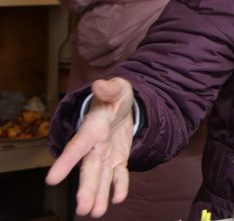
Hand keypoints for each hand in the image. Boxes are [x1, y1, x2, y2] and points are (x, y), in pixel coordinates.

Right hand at [45, 77, 135, 216]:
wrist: (123, 105)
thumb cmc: (115, 96)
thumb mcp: (117, 88)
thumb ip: (109, 89)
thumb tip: (99, 84)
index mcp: (92, 128)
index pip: (78, 146)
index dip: (66, 162)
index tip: (52, 180)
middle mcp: (96, 145)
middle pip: (89, 169)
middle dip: (86, 188)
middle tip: (81, 209)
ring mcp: (106, 154)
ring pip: (101, 176)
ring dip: (98, 194)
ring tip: (94, 213)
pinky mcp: (118, 159)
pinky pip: (119, 174)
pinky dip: (120, 185)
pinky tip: (118, 198)